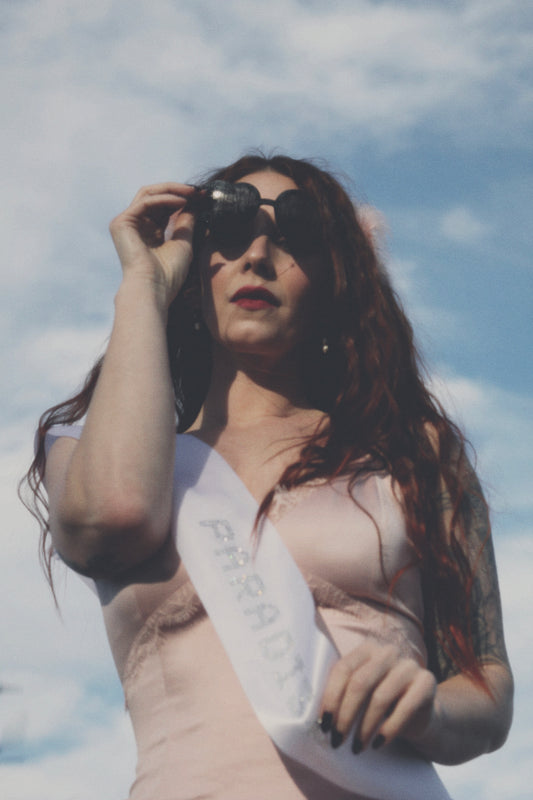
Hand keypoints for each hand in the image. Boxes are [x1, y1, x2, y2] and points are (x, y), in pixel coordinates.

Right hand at [109, 183, 199, 305]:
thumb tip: (194, 203)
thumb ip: (186, 221)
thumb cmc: (169, 273)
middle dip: (178, 191)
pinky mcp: (121, 222)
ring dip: (173, 190)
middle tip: (199, 191)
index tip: (203, 196)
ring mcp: (126, 223)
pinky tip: (182, 201)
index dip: (183, 198)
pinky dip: (165, 198)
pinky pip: (146, 201)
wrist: (155, 288)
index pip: (164, 207)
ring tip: (192, 193)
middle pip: (155, 196)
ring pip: (149, 194)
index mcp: (149, 232)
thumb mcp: (183, 242)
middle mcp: (136, 226)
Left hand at [319, 640, 436, 752]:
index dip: (330, 697)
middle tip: (338, 740)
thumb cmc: (382, 702)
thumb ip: (343, 692)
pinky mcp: (427, 682)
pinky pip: (405, 708)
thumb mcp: (362, 693)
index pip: (343, 669)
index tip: (324, 724)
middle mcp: (388, 651)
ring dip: (365, 727)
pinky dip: (388, 729)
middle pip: (360, 683)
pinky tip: (378, 744)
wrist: (421, 712)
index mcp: (367, 648)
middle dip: (345, 715)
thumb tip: (319, 716)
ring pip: (380, 698)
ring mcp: (409, 665)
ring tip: (357, 747)